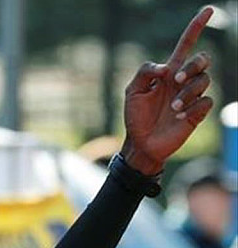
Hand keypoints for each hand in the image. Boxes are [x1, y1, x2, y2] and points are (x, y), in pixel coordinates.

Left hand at [123, 7, 213, 173]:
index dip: (195, 27)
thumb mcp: (132, 91)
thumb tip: (166, 67)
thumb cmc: (136, 117)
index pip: (185, 45)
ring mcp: (192, 96)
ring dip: (187, 93)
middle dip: (193, 66)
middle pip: (202, 60)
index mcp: (168, 72)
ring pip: (204, 81)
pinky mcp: (198, 113)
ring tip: (173, 108)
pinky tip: (180, 117)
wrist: (140, 143)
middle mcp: (183, 81)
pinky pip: (206, 102)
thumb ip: (145, 72)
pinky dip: (192, 108)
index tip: (207, 10)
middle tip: (175, 80)